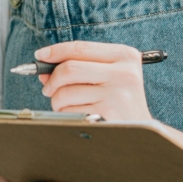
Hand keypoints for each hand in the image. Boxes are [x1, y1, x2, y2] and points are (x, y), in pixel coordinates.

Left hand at [36, 41, 152, 121]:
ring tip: (66, 106)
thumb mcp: (109, 77)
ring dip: (57, 101)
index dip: (55, 51)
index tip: (40, 55)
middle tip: (48, 89)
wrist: (142, 134)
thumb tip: (44, 66)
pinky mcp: (108, 111)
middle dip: (52, 80)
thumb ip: (80, 67)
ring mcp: (117, 92)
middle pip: (69, 68)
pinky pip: (70, 110)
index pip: (80, 48)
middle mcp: (124, 71)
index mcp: (125, 56)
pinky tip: (77, 116)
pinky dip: (66, 114)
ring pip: (66, 91)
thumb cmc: (120, 103)